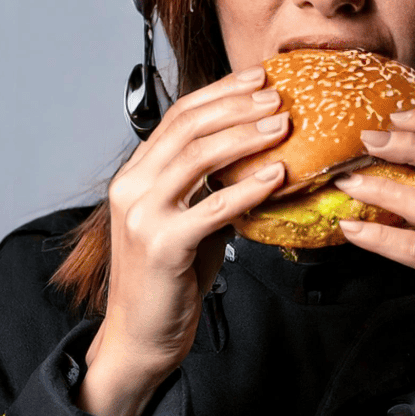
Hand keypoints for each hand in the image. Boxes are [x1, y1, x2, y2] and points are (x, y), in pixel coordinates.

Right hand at [77, 65, 288, 415]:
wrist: (139, 337)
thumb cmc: (168, 278)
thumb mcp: (187, 220)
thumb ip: (210, 188)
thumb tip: (259, 160)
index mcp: (136, 175)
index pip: (178, 116)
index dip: (220, 91)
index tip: (258, 78)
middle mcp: (132, 187)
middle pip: (188, 127)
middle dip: (237, 105)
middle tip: (277, 97)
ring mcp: (143, 215)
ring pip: (197, 157)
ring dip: (245, 136)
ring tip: (282, 125)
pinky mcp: (162, 245)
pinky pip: (213, 207)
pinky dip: (249, 187)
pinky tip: (278, 175)